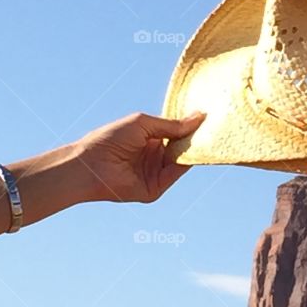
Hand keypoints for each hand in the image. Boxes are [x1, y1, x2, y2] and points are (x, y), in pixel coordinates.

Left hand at [74, 111, 204, 203]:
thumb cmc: (110, 139)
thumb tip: (199, 117)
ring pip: (181, 161)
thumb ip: (172, 124)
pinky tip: (196, 150)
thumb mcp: (144, 124)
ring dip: (194, 149)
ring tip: (211, 135)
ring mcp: (154, 174)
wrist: (90, 164)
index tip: (208, 116)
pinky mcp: (154, 189)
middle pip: (181, 148)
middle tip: (215, 126)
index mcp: (148, 140)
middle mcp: (153, 158)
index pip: (175, 134)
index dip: (189, 126)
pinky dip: (187, 164)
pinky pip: (175, 175)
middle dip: (196, 138)